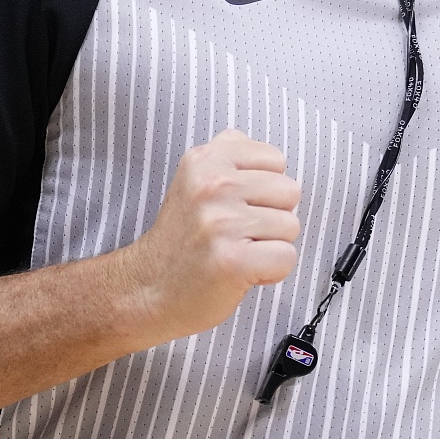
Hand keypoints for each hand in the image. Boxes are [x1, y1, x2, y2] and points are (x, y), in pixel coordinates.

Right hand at [120, 129, 300, 342]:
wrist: (148, 289)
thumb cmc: (182, 238)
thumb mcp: (193, 180)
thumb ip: (227, 155)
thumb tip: (258, 149)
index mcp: (205, 159)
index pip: (276, 159)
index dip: (264, 189)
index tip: (236, 207)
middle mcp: (212, 185)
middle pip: (289, 192)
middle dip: (272, 217)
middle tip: (237, 234)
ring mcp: (221, 222)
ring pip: (291, 225)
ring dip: (271, 245)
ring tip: (237, 251)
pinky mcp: (232, 260)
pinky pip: (286, 257)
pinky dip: (272, 272)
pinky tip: (243, 272)